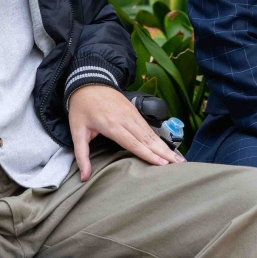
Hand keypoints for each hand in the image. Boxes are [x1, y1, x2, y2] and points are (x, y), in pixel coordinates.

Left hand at [67, 84, 184, 180]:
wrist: (88, 80)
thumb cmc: (81, 107)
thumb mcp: (77, 131)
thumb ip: (82, 155)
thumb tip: (84, 177)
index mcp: (111, 125)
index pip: (133, 143)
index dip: (148, 154)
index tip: (162, 164)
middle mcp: (125, 119)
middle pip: (147, 139)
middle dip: (164, 152)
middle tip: (179, 164)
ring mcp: (132, 113)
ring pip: (150, 133)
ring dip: (165, 146)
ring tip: (177, 158)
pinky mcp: (134, 110)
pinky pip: (148, 127)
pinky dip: (159, 137)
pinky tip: (166, 146)